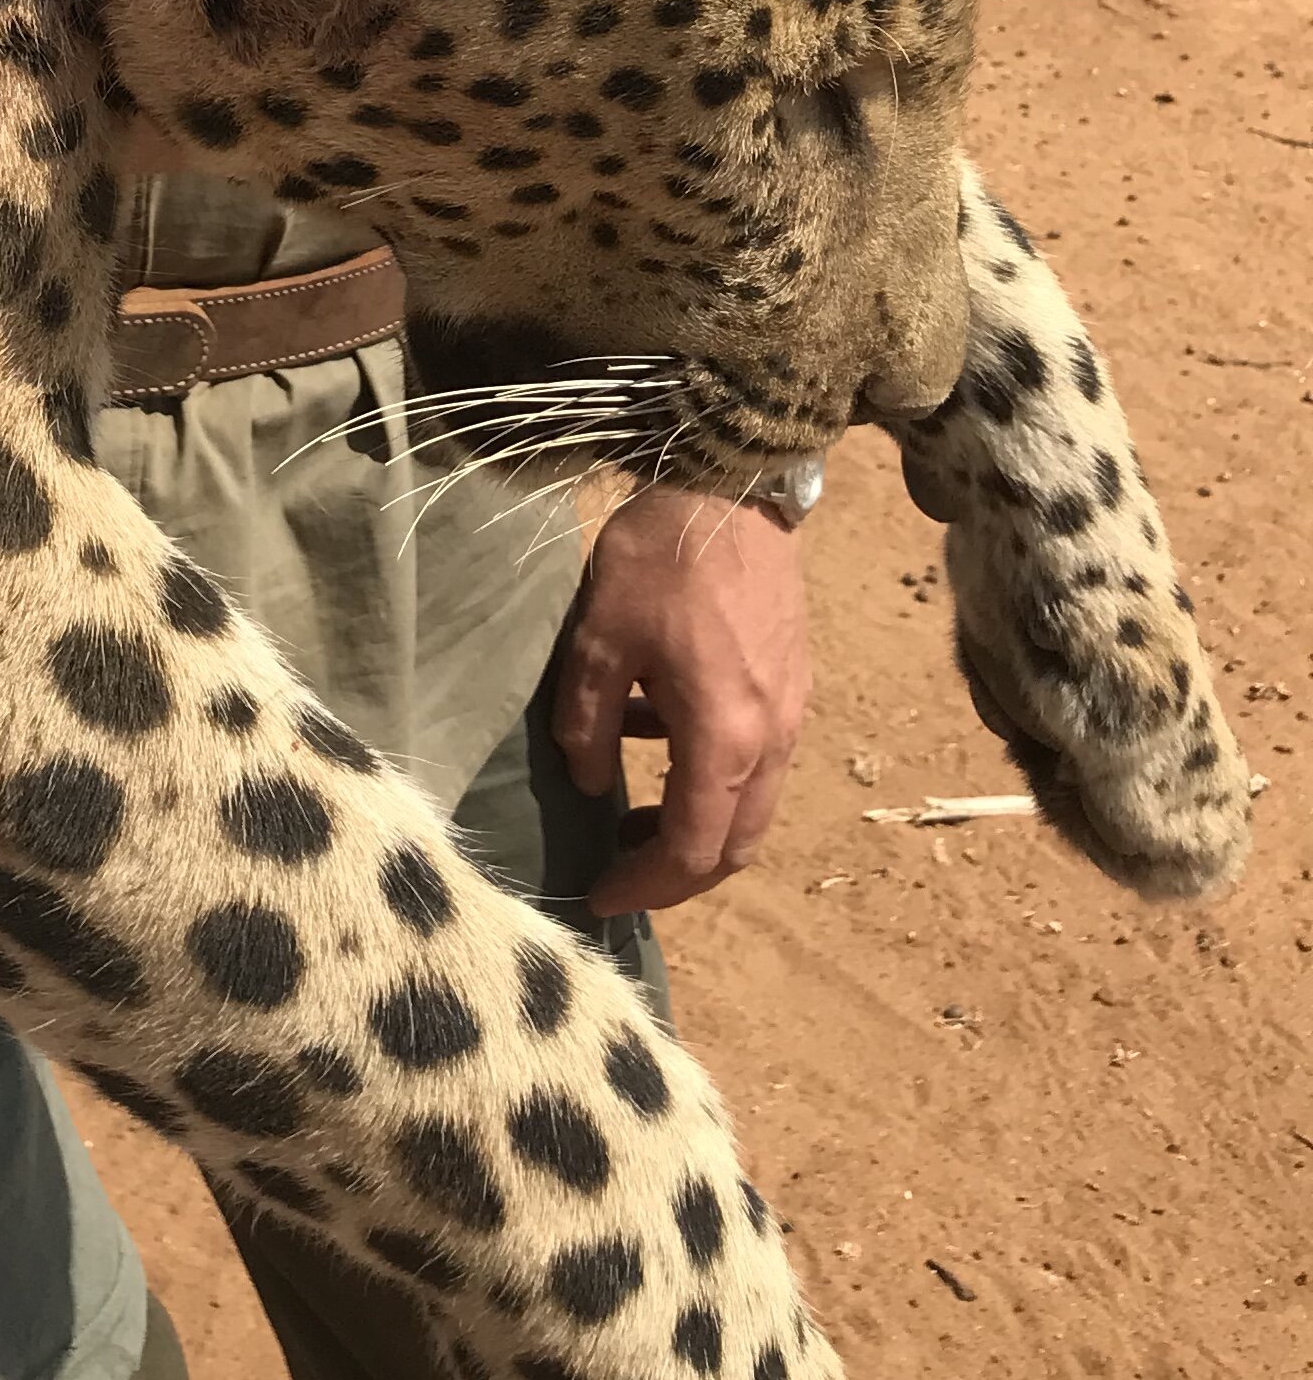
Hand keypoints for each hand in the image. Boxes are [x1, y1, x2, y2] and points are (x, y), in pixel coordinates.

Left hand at [550, 484, 810, 912]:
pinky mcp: (792, 682)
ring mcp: (792, 711)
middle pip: (735, 843)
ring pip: (752, 804)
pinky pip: (758, 757)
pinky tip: (656, 736)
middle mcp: (773, 739)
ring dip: (698, 825)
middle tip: (622, 874)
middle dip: (679, 873)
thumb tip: (587, 780)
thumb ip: (587, 722)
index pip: (693, 849)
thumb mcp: (599, 640)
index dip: (645, 885)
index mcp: (726, 738)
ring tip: (632, 816)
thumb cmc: (662, 558)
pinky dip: (712, 775)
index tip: (599, 896)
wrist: (734, 483)